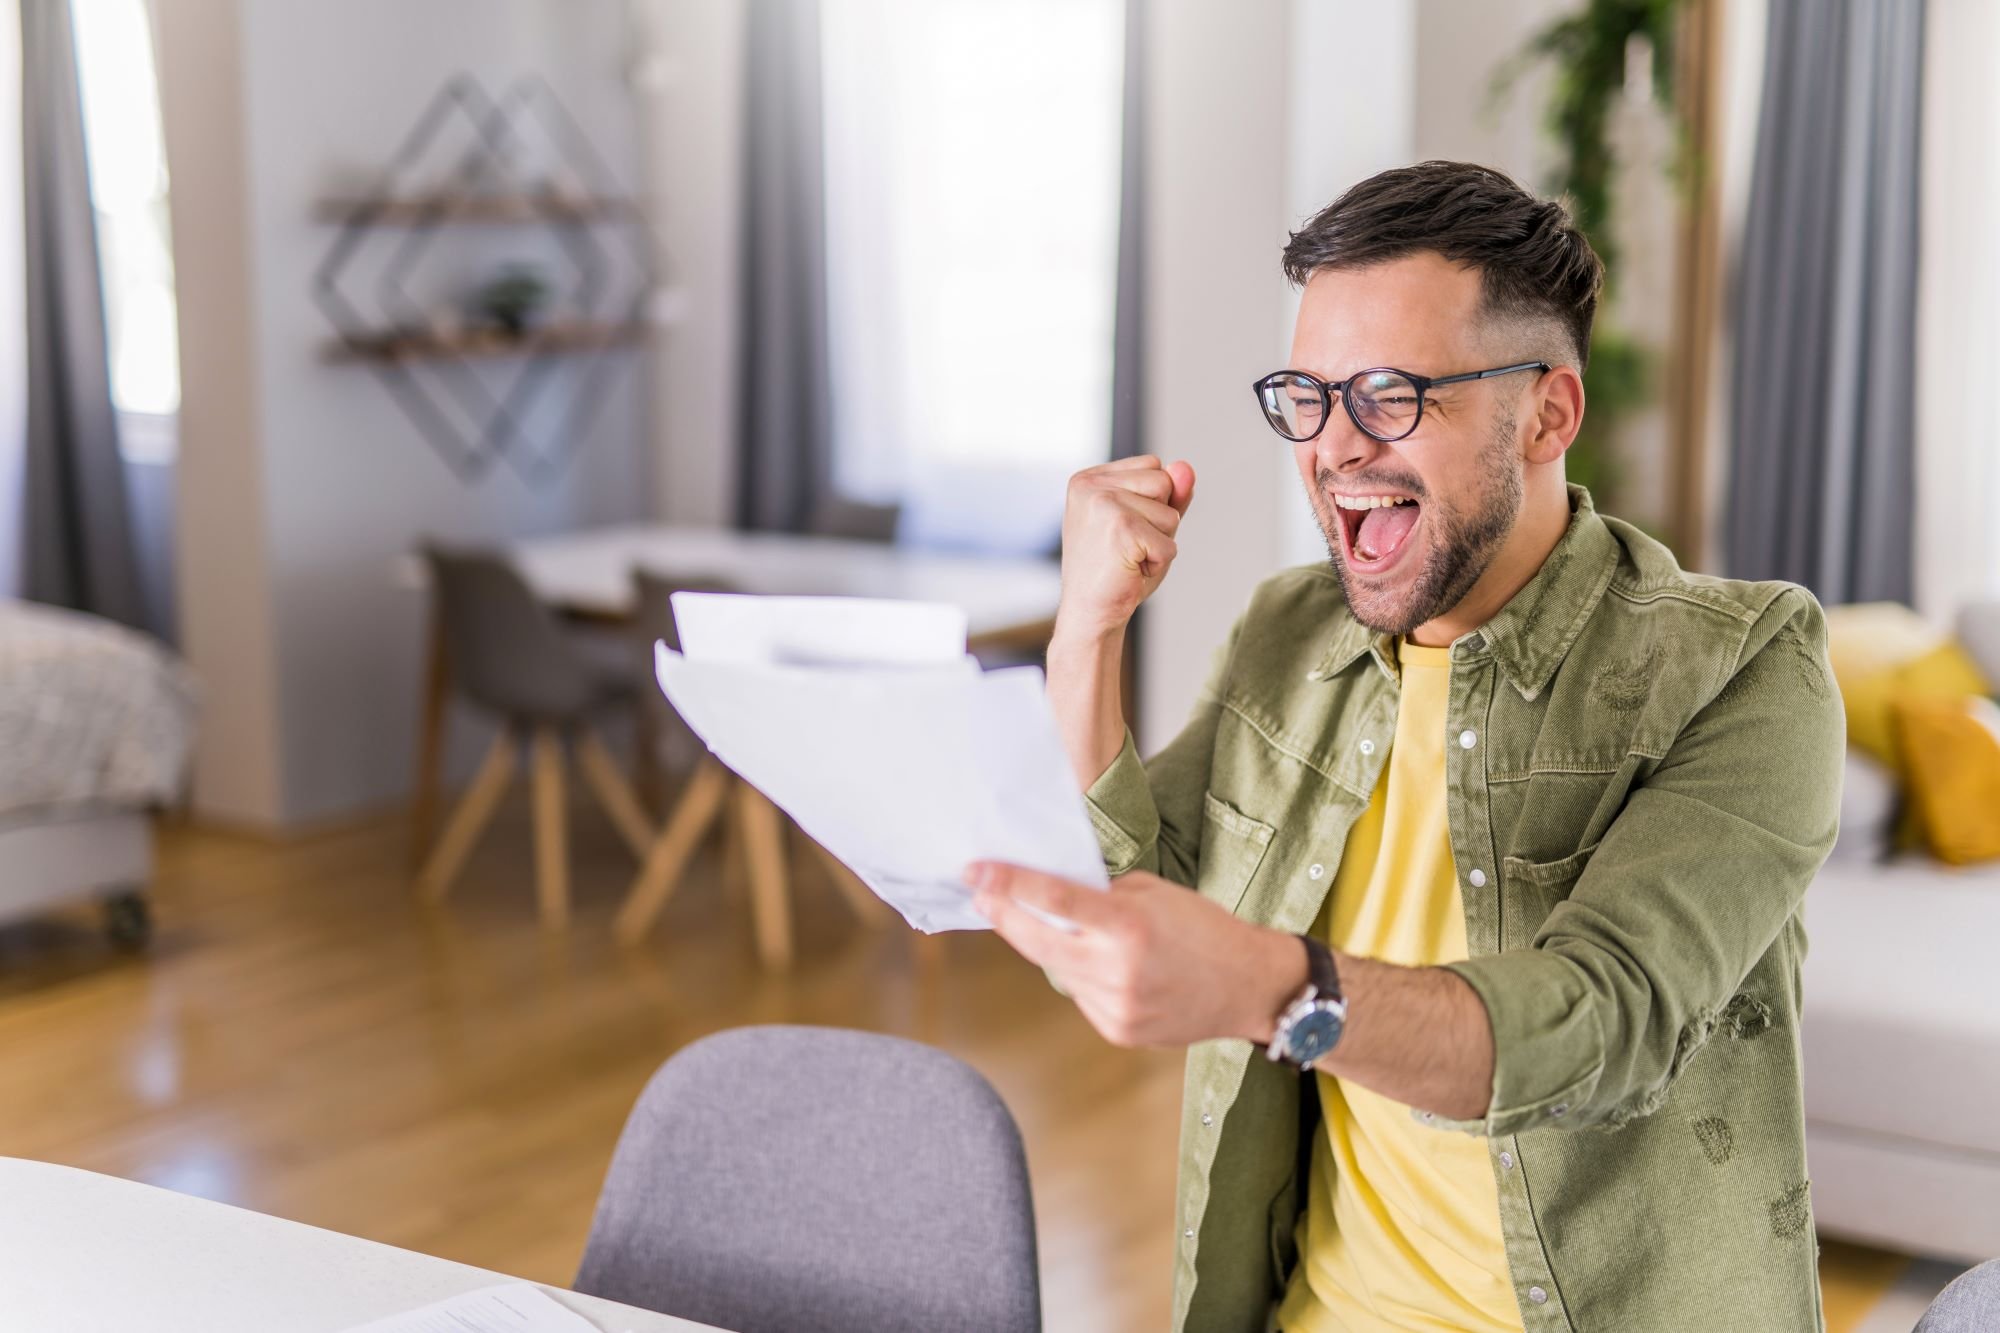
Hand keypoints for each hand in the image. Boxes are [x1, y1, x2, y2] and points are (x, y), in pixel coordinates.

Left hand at [965, 860, 1305, 1048]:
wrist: (1249, 987)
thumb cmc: (1205, 929)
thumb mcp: (1154, 893)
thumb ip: (1102, 895)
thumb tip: (1051, 892)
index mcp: (1130, 926)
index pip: (1054, 900)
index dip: (1008, 884)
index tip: (974, 871)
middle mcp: (1118, 970)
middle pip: (1038, 942)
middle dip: (1005, 916)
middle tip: (981, 893)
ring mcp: (1116, 1007)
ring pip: (1058, 970)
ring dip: (1052, 946)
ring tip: (1069, 929)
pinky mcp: (1118, 1030)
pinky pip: (1081, 995)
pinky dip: (1083, 975)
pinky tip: (1109, 966)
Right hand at [1055, 456, 1195, 641]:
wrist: (1088, 614)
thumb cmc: (1114, 570)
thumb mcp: (1144, 523)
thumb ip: (1168, 494)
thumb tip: (1186, 468)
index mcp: (1089, 478)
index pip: (1153, 466)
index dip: (1152, 502)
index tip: (1122, 530)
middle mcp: (1091, 486)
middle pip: (1164, 482)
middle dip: (1159, 520)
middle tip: (1126, 547)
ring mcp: (1104, 504)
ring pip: (1171, 514)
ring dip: (1160, 542)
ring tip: (1128, 558)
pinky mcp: (1122, 529)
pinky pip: (1170, 544)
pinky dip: (1158, 564)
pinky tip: (1130, 571)